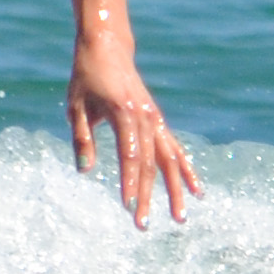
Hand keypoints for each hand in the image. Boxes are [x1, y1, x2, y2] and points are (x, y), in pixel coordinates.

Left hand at [69, 34, 200, 224]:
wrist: (108, 47)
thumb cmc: (87, 76)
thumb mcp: (76, 106)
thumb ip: (82, 138)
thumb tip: (85, 171)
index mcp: (124, 113)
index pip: (130, 156)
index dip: (129, 183)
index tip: (128, 207)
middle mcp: (146, 118)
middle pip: (151, 164)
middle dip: (148, 197)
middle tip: (142, 226)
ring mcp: (156, 120)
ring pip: (170, 160)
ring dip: (175, 191)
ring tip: (180, 218)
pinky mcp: (159, 121)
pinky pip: (176, 150)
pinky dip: (186, 171)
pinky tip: (196, 191)